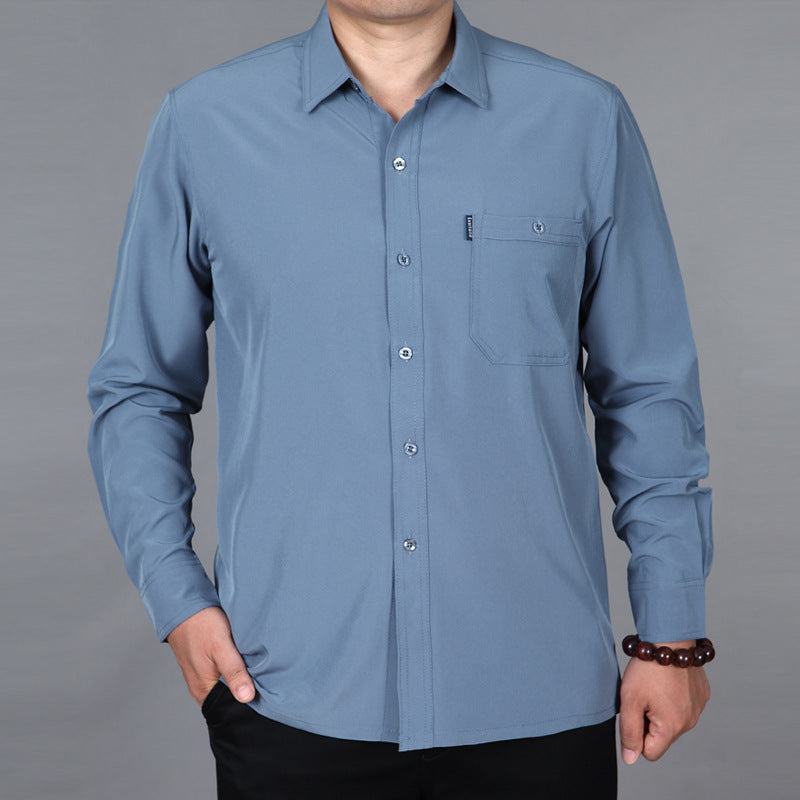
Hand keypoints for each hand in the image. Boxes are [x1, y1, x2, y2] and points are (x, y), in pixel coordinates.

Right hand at [166, 606, 255, 705]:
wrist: (184, 605)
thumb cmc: (201, 625)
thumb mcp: (221, 647)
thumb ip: (234, 672)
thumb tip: (247, 697)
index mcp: (204, 690)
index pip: (230, 707)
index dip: (249, 701)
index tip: (266, 693)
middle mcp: (201, 687)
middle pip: (230, 696)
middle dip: (247, 688)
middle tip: (265, 677)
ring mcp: (202, 675)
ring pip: (227, 683)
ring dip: (241, 675)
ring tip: (257, 667)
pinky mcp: (205, 663)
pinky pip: (223, 672)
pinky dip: (235, 666)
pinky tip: (244, 658)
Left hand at [618, 639, 709, 764]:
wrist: (670, 638)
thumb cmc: (648, 668)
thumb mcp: (630, 700)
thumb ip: (629, 732)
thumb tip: (631, 758)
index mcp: (673, 727)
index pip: (650, 752)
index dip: (637, 735)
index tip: (634, 712)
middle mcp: (690, 721)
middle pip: (661, 736)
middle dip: (648, 720)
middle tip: (642, 695)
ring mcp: (698, 707)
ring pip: (672, 720)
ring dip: (660, 709)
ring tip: (654, 685)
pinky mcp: (702, 694)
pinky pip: (683, 705)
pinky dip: (673, 697)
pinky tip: (666, 680)